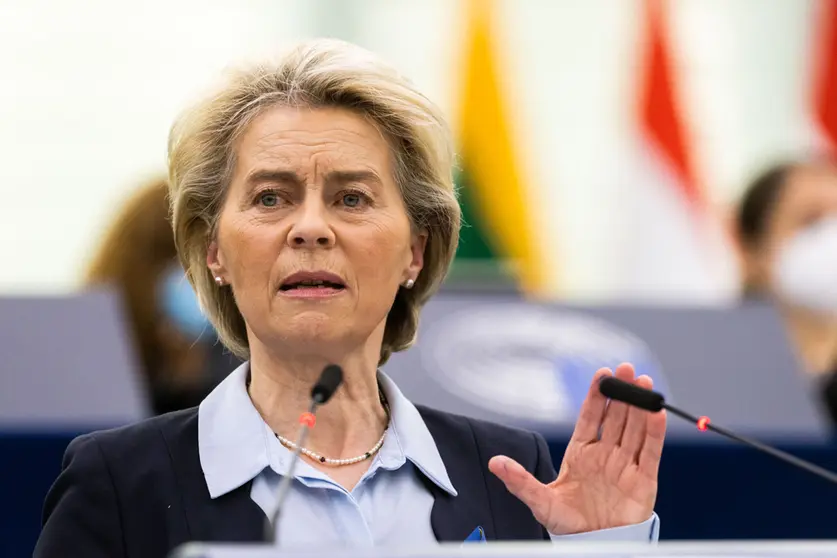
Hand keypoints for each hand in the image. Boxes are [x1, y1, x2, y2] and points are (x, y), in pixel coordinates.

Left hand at [488, 363, 665, 534]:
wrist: (593, 547)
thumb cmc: (569, 524)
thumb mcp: (540, 501)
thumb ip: (520, 481)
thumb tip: (494, 462)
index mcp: (582, 453)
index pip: (591, 417)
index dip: (597, 396)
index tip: (601, 374)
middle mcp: (605, 455)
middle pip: (617, 417)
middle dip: (623, 392)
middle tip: (627, 369)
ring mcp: (625, 466)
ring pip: (635, 429)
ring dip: (641, 406)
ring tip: (645, 382)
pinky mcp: (643, 481)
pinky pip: (650, 453)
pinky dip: (655, 433)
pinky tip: (656, 413)